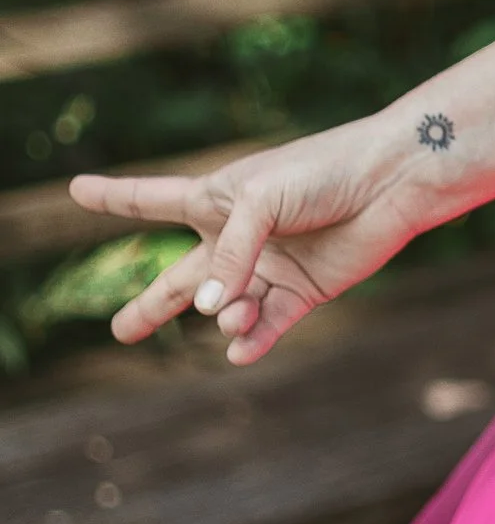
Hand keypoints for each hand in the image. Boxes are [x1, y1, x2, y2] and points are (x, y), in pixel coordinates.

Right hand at [68, 109, 449, 366]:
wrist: (390, 182)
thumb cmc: (321, 172)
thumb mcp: (259, 202)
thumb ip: (229, 257)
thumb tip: (208, 312)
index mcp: (215, 199)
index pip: (150, 200)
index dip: (113, 197)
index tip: (75, 189)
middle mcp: (237, 238)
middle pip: (182, 279)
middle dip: (149, 305)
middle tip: (119, 332)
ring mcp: (269, 268)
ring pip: (224, 309)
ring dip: (223, 317)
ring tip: (231, 313)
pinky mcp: (304, 291)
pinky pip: (267, 325)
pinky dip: (251, 341)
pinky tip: (239, 351)